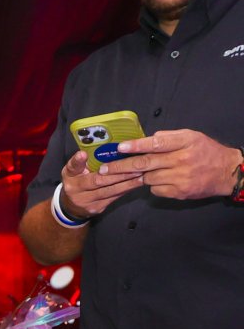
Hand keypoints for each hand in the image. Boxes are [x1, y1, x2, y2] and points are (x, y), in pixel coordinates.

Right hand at [58, 150, 140, 218]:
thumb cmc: (76, 182)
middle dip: (118, 174)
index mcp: (71, 179)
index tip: (84, 155)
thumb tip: (83, 153)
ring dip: (127, 182)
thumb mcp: (71, 171)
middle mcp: (77, 191)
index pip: (74, 169)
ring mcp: (88, 202)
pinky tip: (137, 183)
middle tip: (136, 166)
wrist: (72, 206)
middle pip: (99, 181)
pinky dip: (127, 189)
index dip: (79, 162)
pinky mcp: (98, 208)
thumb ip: (77, 163)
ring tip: (142, 175)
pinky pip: (115, 197)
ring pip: (110, 191)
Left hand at [104, 129, 243, 199]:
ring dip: (141, 175)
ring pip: (148, 177)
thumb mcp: (192, 137)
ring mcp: (180, 177)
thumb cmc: (205, 151)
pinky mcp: (179, 192)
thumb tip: (149, 137)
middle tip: (103, 169)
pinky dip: (154, 185)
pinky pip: (155, 189)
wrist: (226, 172)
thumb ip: (170, 136)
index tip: (120, 147)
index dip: (137, 146)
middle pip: (145, 163)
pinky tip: (162, 180)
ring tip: (141, 172)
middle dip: (121, 167)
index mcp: (185, 142)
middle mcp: (182, 159)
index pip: (157, 143)